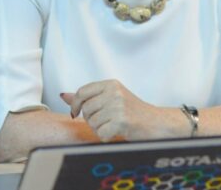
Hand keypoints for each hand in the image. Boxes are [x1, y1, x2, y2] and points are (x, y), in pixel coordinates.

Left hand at [60, 79, 175, 141]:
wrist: (157, 123)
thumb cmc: (133, 112)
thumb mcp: (111, 98)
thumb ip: (88, 97)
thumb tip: (63, 95)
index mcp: (111, 84)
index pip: (82, 91)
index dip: (75, 105)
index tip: (76, 113)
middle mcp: (114, 92)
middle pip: (86, 109)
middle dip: (91, 120)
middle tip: (105, 121)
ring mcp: (118, 106)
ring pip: (92, 123)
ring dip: (100, 129)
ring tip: (113, 126)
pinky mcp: (121, 121)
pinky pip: (101, 134)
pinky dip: (106, 137)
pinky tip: (117, 133)